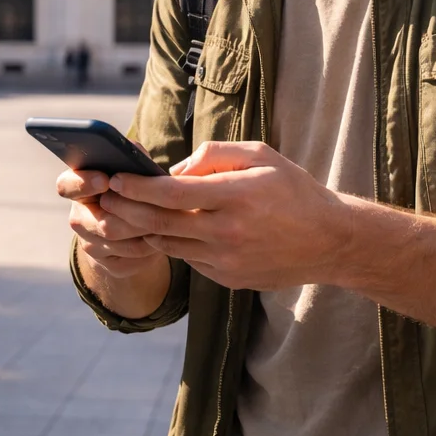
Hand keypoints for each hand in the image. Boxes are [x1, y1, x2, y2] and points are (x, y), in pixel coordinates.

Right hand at [58, 168, 167, 279]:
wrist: (130, 228)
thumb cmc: (131, 190)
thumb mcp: (130, 172)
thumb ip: (129, 160)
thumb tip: (134, 151)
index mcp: (77, 188)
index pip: (67, 186)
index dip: (83, 183)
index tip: (104, 180)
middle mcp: (78, 217)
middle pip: (103, 222)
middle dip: (135, 214)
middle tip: (159, 205)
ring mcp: (89, 244)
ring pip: (120, 241)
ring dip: (147, 230)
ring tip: (168, 219)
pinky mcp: (106, 264)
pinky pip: (131, 257)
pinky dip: (151, 247)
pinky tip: (163, 236)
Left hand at [99, 141, 345, 290]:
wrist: (330, 241)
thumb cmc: (293, 190)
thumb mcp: (259, 156)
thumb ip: (213, 155)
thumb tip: (172, 170)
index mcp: (236, 197)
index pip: (171, 193)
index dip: (137, 187)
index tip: (116, 179)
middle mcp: (228, 233)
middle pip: (160, 223)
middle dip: (126, 209)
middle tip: (105, 197)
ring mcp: (226, 261)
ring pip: (170, 245)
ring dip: (142, 230)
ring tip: (122, 213)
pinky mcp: (227, 280)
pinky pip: (189, 259)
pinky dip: (173, 244)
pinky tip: (162, 230)